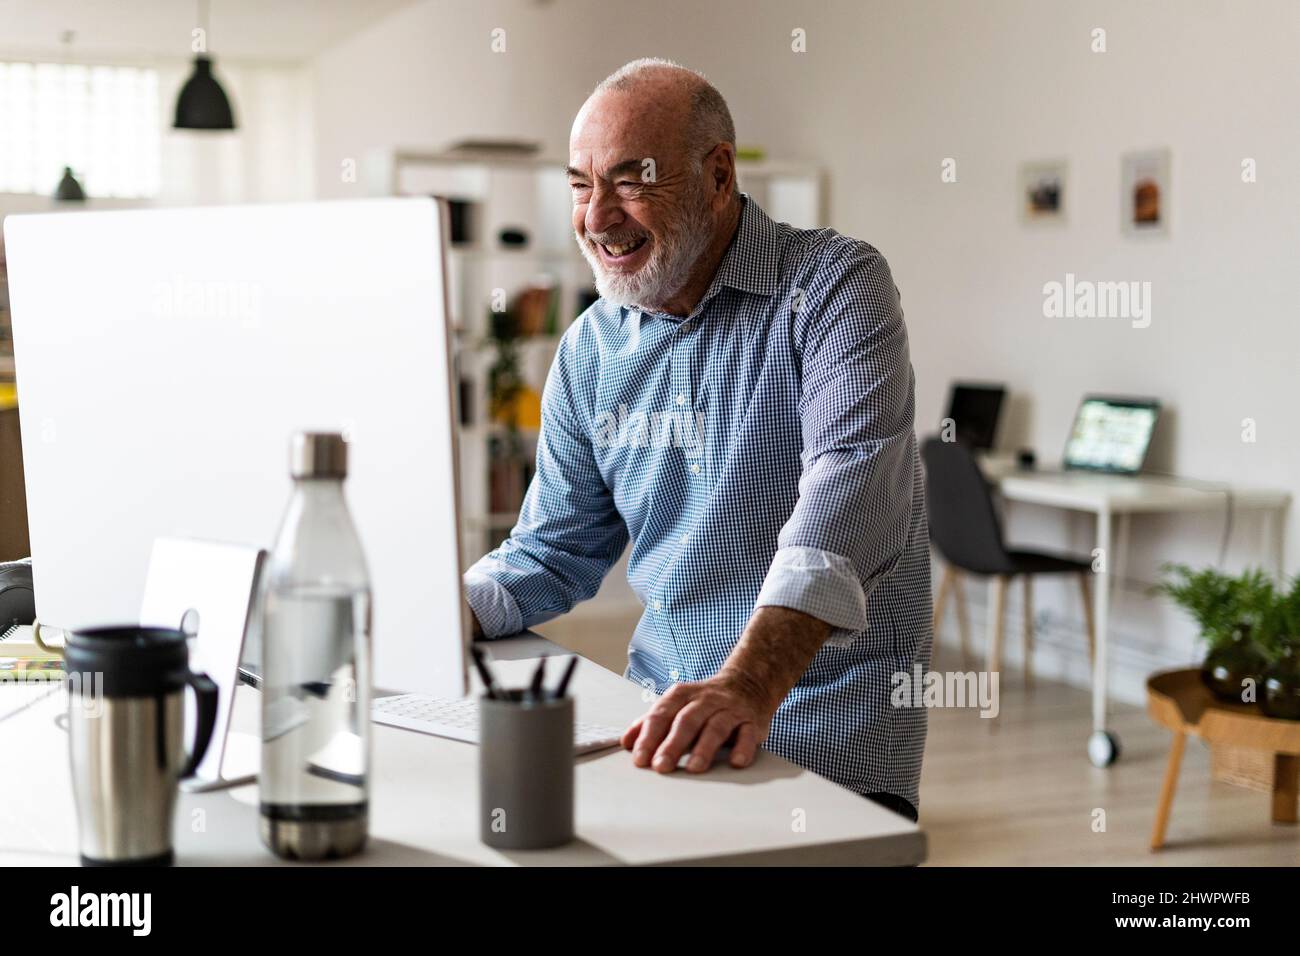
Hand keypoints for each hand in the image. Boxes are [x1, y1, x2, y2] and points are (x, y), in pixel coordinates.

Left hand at [620, 670, 772, 773]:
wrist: (748, 683)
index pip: (661, 715)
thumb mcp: (677, 705)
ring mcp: (729, 710)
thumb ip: (652, 722)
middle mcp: (705, 700)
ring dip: (704, 747)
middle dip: (672, 744)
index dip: (649, 737)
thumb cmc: (705, 701)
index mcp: (681, 695)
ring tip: (694, 768)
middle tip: (661, 766)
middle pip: (686, 720)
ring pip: (716, 726)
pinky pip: (748, 733)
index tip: (639, 758)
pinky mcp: (752, 721)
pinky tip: (735, 762)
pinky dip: (743, 747)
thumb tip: (626, 742)